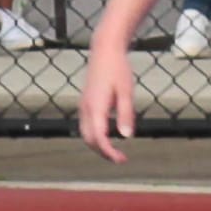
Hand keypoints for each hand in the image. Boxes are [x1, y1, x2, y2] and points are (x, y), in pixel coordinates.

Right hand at [78, 35, 137, 163]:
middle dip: (103, 152)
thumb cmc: (118, 69)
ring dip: (98, 146)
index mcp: (96, 107)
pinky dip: (94, 136)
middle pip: (89, 140)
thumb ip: (126, 114)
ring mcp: (83, 106)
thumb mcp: (126, 91)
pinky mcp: (85, 104)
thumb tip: (127, 137)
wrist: (104, 51)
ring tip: (114, 151)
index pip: (99, 138)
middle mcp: (86, 109)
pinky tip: (107, 137)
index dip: (109, 152)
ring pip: (85, 134)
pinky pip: (85, 126)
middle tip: (121, 159)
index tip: (121, 159)